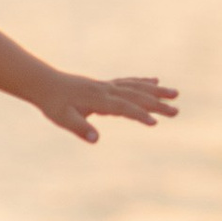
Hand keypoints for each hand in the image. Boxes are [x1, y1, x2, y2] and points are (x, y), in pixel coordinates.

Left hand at [30, 70, 177, 143]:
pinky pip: (128, 82)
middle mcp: (106, 90)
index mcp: (98, 100)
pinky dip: (143, 82)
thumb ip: (80, 128)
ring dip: (156, 91)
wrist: (44, 84)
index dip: (139, 115)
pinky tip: (154, 81)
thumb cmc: (53, 104)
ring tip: (175, 94)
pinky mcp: (105, 85)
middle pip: (136, 96)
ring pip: (136, 87)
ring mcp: (107, 86)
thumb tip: (96, 139)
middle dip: (157, 103)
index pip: (124, 108)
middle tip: (177, 111)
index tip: (155, 123)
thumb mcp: (63, 119)